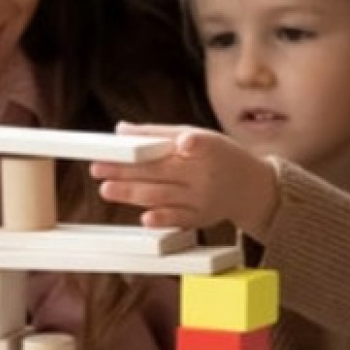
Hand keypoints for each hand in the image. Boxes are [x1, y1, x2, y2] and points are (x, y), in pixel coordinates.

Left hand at [89, 123, 278, 235]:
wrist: (251, 188)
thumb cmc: (219, 156)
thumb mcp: (199, 135)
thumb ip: (159, 133)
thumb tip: (121, 130)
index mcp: (208, 148)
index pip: (198, 143)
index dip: (190, 143)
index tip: (184, 143)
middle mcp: (206, 174)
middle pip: (162, 170)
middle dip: (127, 170)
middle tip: (99, 168)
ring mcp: (203, 198)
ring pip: (163, 195)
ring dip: (132, 193)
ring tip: (107, 189)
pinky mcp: (201, 218)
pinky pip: (178, 219)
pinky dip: (162, 219)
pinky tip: (145, 217)